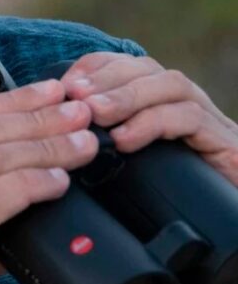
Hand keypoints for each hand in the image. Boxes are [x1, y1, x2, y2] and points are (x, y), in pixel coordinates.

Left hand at [62, 52, 237, 185]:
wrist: (234, 219)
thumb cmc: (180, 196)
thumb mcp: (136, 167)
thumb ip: (107, 146)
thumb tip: (63, 141)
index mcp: (161, 102)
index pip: (125, 64)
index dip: (94, 68)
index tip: (65, 85)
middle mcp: (185, 103)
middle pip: (145, 68)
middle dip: (106, 78)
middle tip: (74, 96)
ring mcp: (209, 120)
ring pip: (169, 84)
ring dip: (127, 95)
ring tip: (95, 114)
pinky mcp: (226, 142)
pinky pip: (190, 118)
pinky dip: (154, 122)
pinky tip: (127, 138)